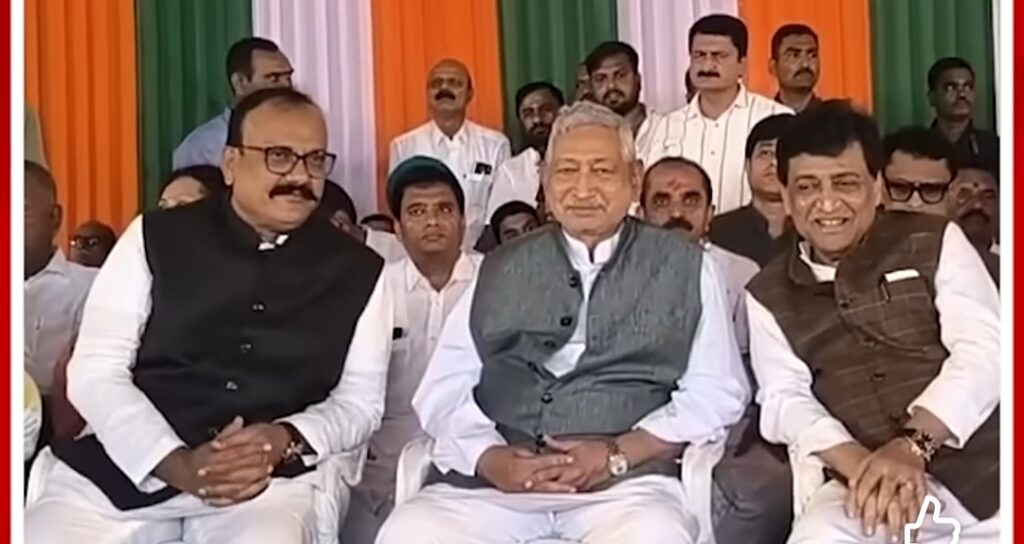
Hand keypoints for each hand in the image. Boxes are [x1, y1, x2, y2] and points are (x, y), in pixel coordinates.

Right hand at [154, 418, 288, 506]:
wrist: (183, 473)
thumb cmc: (200, 456)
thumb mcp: (213, 441)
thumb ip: (228, 432)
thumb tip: (239, 419)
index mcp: (212, 455)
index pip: (237, 449)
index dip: (253, 447)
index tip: (266, 443)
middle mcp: (213, 470)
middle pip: (239, 465)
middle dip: (257, 461)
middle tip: (270, 456)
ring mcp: (216, 484)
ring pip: (239, 480)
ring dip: (256, 475)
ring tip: (269, 469)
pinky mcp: (219, 494)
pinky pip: (237, 493)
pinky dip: (251, 489)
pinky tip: (263, 483)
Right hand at [476, 445, 574, 492]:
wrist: (483, 463)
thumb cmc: (498, 453)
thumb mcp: (516, 449)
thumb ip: (531, 454)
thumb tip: (543, 455)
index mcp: (523, 464)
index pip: (545, 461)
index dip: (559, 459)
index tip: (570, 458)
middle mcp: (523, 477)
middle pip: (547, 477)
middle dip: (563, 476)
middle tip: (577, 476)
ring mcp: (520, 487)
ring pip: (543, 488)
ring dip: (558, 489)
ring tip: (570, 489)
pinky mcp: (517, 492)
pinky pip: (534, 493)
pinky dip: (544, 493)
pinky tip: (553, 495)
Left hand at [533, 436, 612, 491]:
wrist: (613, 457)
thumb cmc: (596, 449)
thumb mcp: (577, 443)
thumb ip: (559, 444)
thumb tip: (546, 439)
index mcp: (570, 462)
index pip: (549, 469)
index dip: (537, 475)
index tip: (526, 478)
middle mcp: (573, 474)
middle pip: (552, 481)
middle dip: (538, 485)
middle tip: (525, 487)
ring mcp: (578, 483)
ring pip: (560, 489)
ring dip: (548, 490)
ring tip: (536, 493)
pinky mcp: (584, 487)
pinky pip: (570, 492)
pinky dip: (562, 493)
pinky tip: (555, 495)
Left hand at [847, 439, 926, 540]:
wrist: (910, 446)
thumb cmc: (884, 457)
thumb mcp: (867, 462)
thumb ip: (857, 477)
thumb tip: (850, 496)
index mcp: (878, 464)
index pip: (866, 484)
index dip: (858, 500)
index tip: (854, 517)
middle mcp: (894, 471)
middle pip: (886, 495)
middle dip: (880, 514)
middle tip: (873, 532)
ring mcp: (909, 477)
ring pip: (906, 500)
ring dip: (904, 520)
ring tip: (901, 537)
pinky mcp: (922, 483)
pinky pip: (921, 501)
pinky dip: (918, 516)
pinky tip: (914, 528)